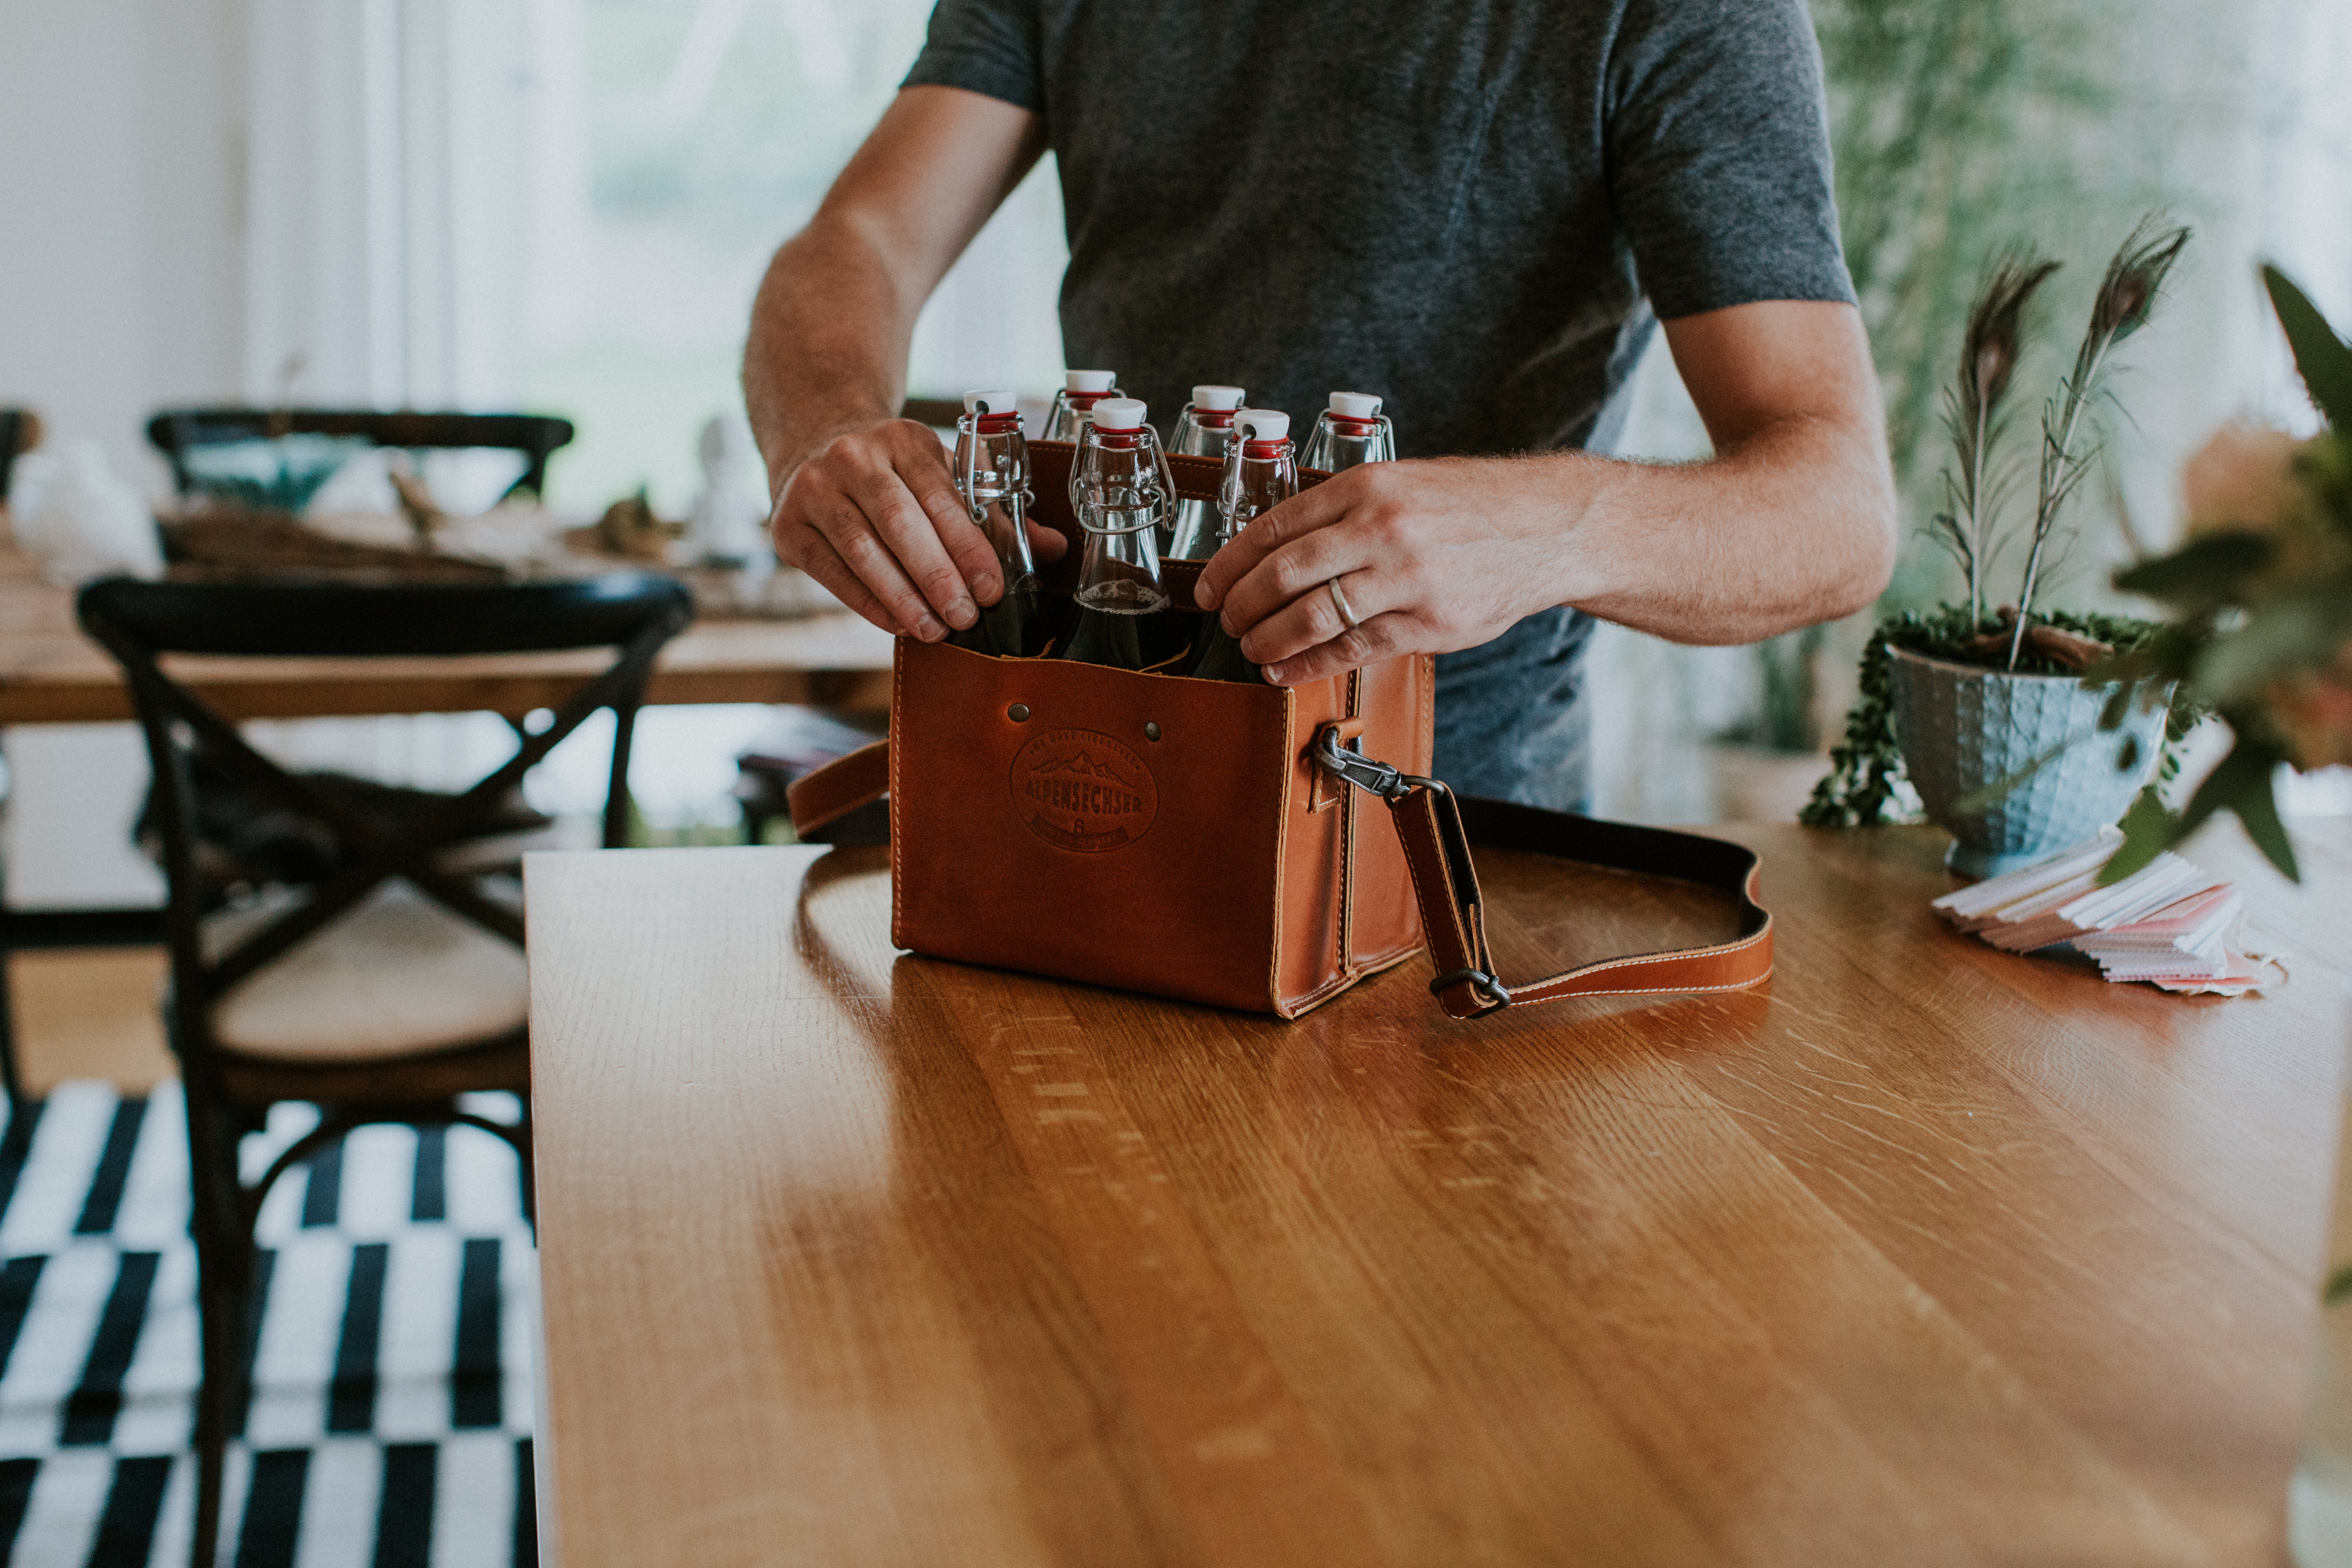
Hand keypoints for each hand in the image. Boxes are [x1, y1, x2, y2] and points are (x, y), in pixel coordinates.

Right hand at [769, 417, 1067, 639]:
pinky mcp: (790, 525)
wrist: (814, 443)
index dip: (969, 546)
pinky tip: (898, 623)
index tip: (993, 589)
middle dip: (937, 575)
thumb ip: (994, 511)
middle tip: (967, 617)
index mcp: (904, 438)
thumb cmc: (893, 470)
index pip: (942, 496)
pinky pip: (833, 572)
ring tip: (935, 630)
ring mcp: (814, 488)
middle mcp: (853, 456)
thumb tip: (1054, 546)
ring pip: (863, 550)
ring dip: (903, 596)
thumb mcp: (941, 472)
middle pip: (900, 522)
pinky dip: (868, 602)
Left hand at [1192, 457, 1576, 685]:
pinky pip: (1352, 648)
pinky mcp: (1428, 622)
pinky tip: (1285, 669)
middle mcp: (1382, 527)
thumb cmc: (1470, 507)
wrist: (1547, 527)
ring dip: (1268, 638)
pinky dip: (1308, 663)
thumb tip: (1281, 547)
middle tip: (1225, 620)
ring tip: (1250, 647)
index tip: (1209, 584)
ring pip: (1312, 615)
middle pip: (1284, 572)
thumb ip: (1345, 510)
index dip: (1230, 562)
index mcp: (1368, 486)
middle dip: (1241, 603)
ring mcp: (1406, 577)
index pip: (1275, 526)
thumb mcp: (1402, 484)